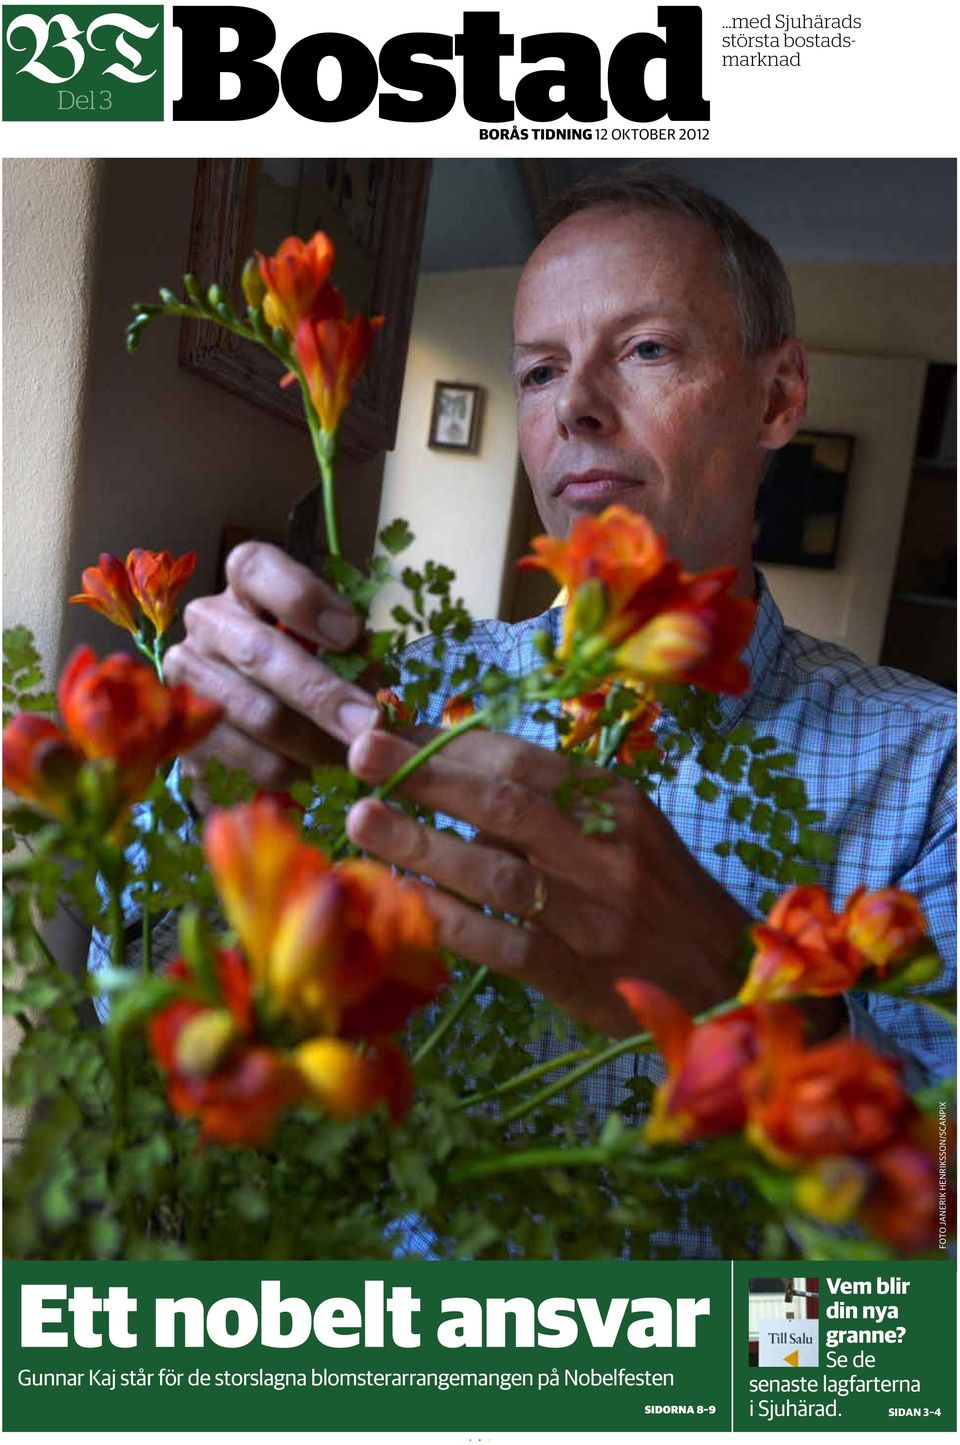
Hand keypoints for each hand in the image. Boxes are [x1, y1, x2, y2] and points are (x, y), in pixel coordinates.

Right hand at [163, 541, 379, 804]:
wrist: (256, 728)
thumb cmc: (314, 670)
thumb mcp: (340, 650)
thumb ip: (355, 653)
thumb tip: (370, 678)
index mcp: (246, 585)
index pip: (256, 568)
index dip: (303, 598)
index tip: (350, 635)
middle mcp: (207, 622)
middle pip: (258, 652)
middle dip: (321, 693)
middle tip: (368, 724)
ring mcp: (186, 677)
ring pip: (256, 714)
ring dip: (313, 742)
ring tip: (350, 756)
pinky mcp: (184, 734)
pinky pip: (244, 760)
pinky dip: (289, 773)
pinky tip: (312, 773)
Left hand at [344, 726, 752, 1037]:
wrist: (724, 975)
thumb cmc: (659, 891)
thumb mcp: (622, 828)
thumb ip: (548, 805)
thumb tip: (450, 780)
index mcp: (614, 801)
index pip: (520, 759)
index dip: (448, 743)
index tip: (390, 728)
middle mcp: (604, 850)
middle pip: (502, 803)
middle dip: (425, 775)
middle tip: (360, 753)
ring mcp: (592, 915)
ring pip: (495, 872)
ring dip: (422, 844)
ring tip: (362, 820)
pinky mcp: (579, 976)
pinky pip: (502, 945)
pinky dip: (449, 922)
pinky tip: (402, 902)